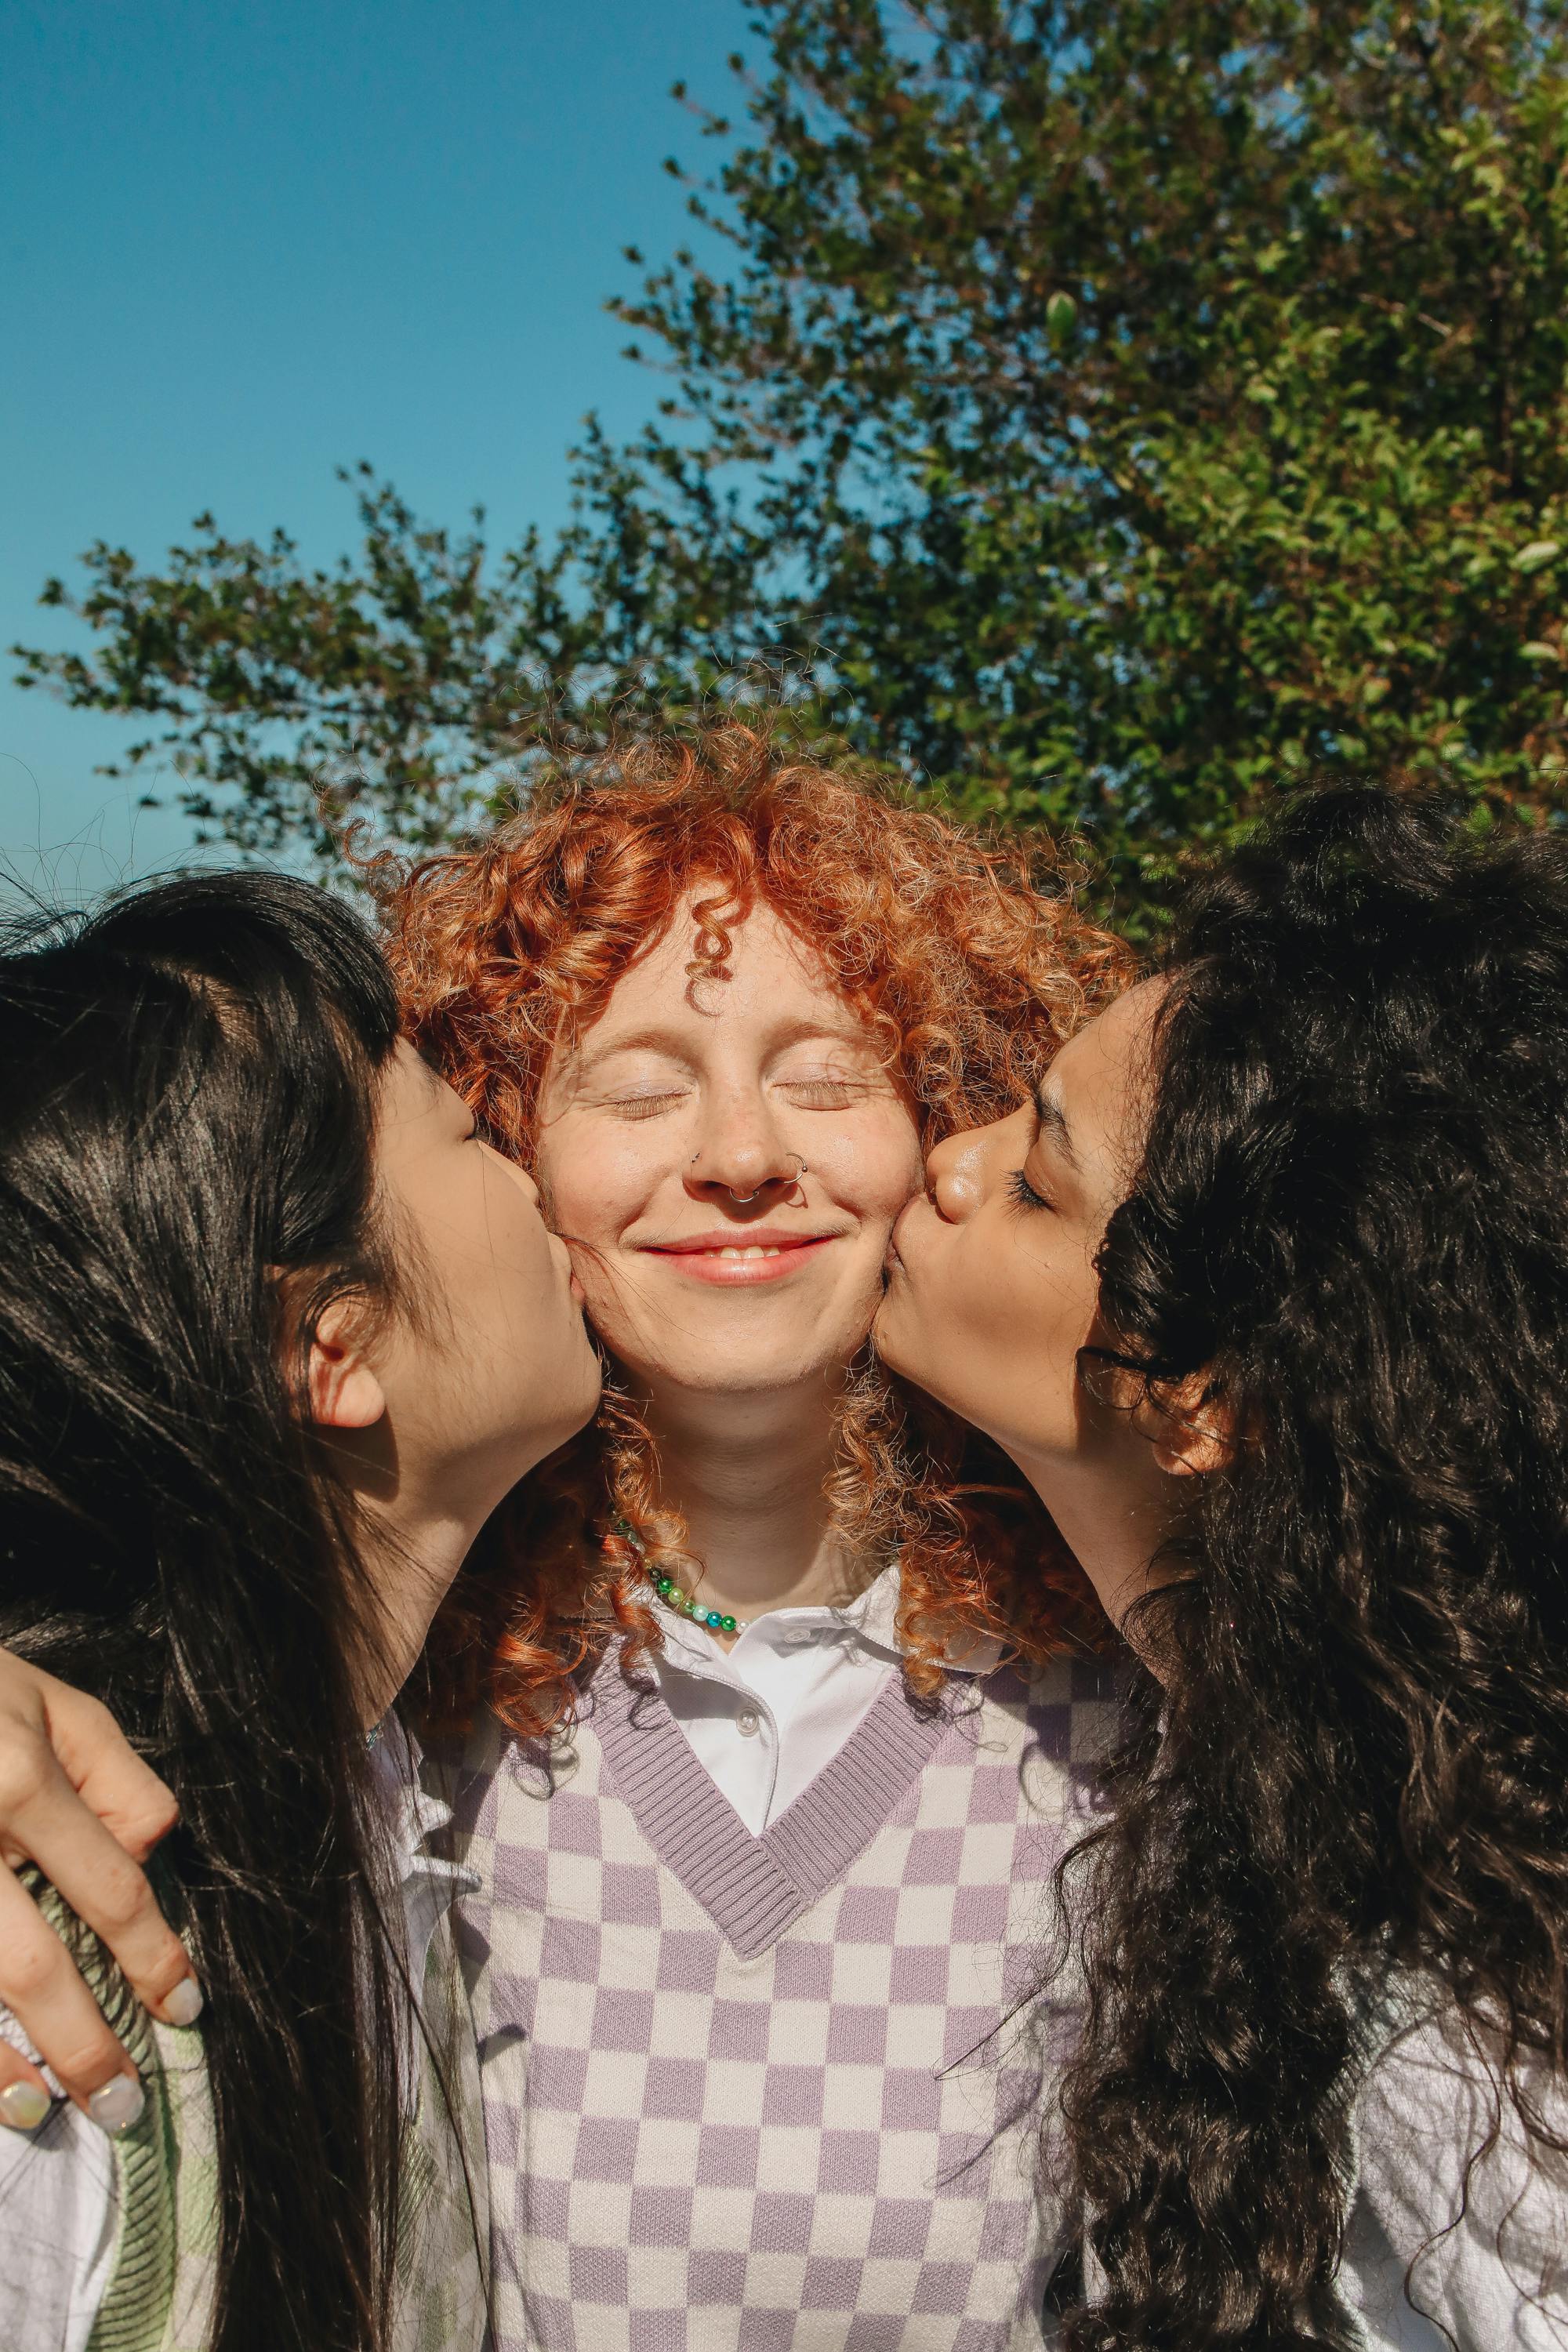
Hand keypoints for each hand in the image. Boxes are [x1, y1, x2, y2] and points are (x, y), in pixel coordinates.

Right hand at [0, 1650, 198, 2133]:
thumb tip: (150, 1858)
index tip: (184, 2008)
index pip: (109, 1891)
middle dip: (82, 2046)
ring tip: (44, 2115)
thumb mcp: (59, 1703)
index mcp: (19, 1781)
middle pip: (28, 1969)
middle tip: (126, 2103)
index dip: (153, 1958)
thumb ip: (118, 1778)